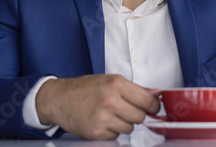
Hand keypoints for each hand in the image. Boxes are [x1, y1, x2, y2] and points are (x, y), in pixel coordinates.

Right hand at [35, 74, 160, 138]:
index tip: (152, 108)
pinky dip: (111, 131)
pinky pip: (116, 136)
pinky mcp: (96, 132)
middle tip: (125, 109)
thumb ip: (136, 89)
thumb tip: (157, 93)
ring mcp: (103, 118)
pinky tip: (101, 121)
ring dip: (123, 123)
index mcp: (116, 84)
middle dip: (136, 114)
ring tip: (110, 114)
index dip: (153, 106)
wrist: (59, 99)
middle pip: (140, 117)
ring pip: (129, 128)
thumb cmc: (84, 88)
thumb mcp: (110, 81)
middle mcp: (111, 100)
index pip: (148, 101)